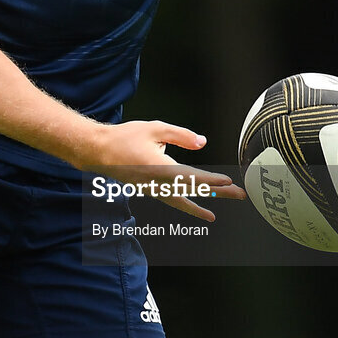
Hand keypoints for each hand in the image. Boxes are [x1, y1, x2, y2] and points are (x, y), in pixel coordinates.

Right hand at [86, 120, 245, 220]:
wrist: (98, 152)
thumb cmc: (125, 137)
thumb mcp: (154, 128)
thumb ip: (180, 135)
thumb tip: (202, 143)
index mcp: (160, 168)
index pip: (191, 177)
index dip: (211, 181)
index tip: (228, 182)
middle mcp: (158, 183)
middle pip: (193, 191)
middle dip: (217, 193)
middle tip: (239, 195)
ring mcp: (153, 189)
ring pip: (182, 200)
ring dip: (203, 204)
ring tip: (218, 209)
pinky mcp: (149, 190)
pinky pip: (172, 200)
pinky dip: (187, 204)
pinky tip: (197, 206)